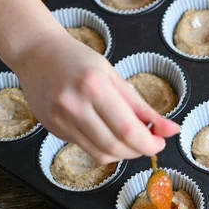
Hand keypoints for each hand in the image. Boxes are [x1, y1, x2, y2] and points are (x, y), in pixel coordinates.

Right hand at [15, 27, 179, 163]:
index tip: (160, 143)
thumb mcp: (115, 77)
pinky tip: (109, 136)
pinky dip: (105, 149)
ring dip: (123, 153)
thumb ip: (143, 108)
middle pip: (115, 147)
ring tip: (130, 140)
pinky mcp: (54, 129)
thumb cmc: (78, 60)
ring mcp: (61, 119)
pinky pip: (87, 150)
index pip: (128, 129)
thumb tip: (172, 130)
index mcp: (95, 86)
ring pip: (101, 154)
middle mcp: (75, 105)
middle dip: (138, 151)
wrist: (36, 54)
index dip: (149, 143)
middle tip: (149, 143)